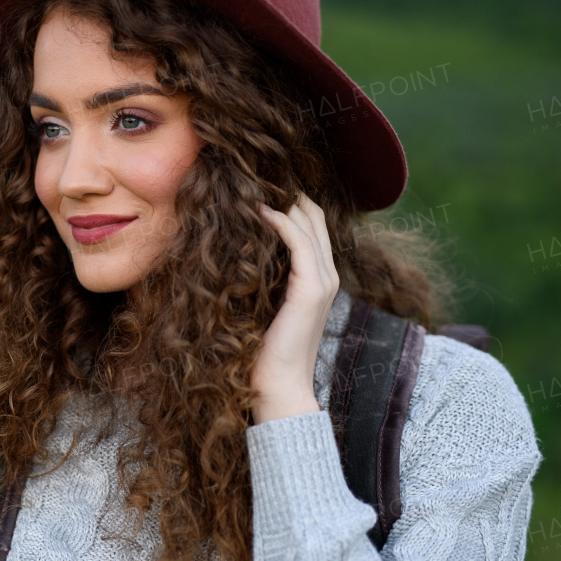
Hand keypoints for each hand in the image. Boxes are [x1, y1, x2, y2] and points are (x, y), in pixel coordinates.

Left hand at [251, 193, 338, 423]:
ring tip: (255, 184)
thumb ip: (260, 277)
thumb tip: (234, 250)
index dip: (288, 201)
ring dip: (283, 201)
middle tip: (254, 174)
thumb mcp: (261, 303)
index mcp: (317, 277)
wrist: (278, 386)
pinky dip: (282, 222)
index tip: (257, 184)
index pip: (310, 224)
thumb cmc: (261, 350)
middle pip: (314, 216)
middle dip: (287, 193)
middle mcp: (327, 275)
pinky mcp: (312, 289)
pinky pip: (300, 242)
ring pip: (309, 223)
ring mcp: (323, 281)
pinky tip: (261, 211)